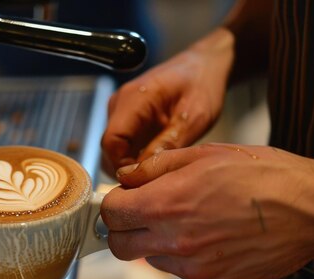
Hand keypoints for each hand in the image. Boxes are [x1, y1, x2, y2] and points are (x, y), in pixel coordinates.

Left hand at [100, 143, 313, 278]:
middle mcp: (174, 241)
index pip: (111, 214)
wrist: (312, 211)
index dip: (113, 204)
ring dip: (157, 243)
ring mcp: (193, 267)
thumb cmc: (265, 177)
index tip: (122, 200)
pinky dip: (185, 258)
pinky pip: (181, 272)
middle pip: (119, 246)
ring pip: (150, 260)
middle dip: (123, 230)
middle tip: (140, 216)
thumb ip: (156, 167)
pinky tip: (210, 238)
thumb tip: (127, 178)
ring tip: (190, 222)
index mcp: (166, 204)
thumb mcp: (205, 155)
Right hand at [101, 29, 234, 175]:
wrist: (204, 64)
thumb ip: (167, 145)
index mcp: (135, 99)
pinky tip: (154, 158)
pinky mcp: (125, 115)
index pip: (111, 141)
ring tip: (157, 169)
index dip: (122, 165)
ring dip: (130, 162)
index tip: (142, 179)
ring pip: (114, 148)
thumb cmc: (202, 84)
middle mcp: (120, 102)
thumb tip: (144, 171)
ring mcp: (119, 108)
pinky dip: (133, 155)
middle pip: (109, 147)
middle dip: (126, 167)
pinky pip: (122, 142)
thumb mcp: (194, 118)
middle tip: (153, 179)